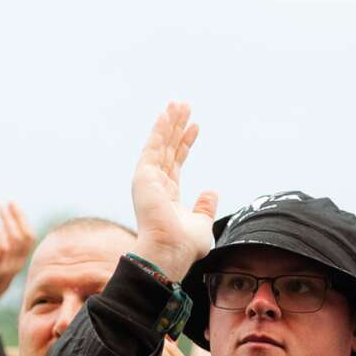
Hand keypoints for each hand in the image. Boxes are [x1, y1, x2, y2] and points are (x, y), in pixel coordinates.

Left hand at [0, 202, 35, 341]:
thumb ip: (4, 259)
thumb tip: (4, 245)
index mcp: (17, 265)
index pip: (29, 240)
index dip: (24, 222)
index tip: (14, 207)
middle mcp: (14, 266)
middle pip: (26, 238)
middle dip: (19, 217)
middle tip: (9, 201)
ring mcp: (4, 269)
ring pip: (15, 241)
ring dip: (9, 221)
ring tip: (0, 207)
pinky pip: (2, 249)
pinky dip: (0, 233)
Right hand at [129, 102, 215, 281]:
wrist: (170, 252)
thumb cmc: (184, 245)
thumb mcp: (202, 223)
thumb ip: (205, 206)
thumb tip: (211, 192)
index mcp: (166, 195)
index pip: (176, 162)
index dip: (185, 144)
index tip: (196, 126)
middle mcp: (155, 185)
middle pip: (167, 149)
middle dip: (176, 127)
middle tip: (184, 106)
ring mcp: (148, 180)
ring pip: (160, 145)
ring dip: (169, 123)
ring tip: (179, 104)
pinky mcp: (144, 176)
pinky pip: (153, 147)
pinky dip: (159, 130)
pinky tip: (166, 114)